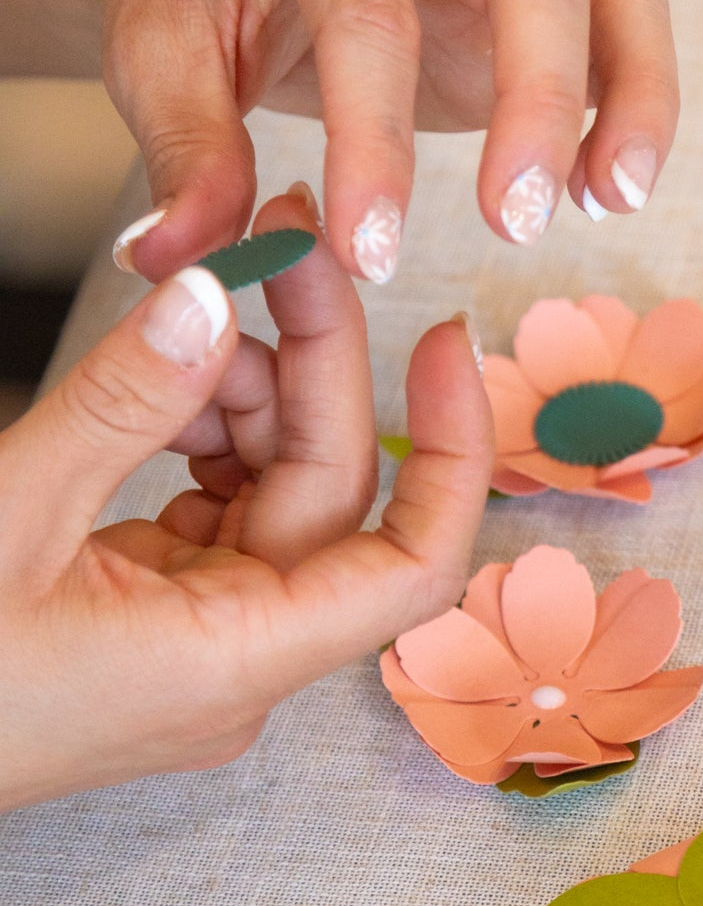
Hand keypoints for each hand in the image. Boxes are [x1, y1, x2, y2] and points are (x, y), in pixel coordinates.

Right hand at [0, 187, 492, 811]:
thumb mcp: (4, 517)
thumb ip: (120, 405)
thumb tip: (210, 298)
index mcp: (233, 660)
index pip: (415, 568)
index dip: (454, 452)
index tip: (448, 342)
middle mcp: (246, 656)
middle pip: (332, 492)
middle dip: (313, 363)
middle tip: (281, 244)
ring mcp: (210, 636)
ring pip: (279, 489)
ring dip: (245, 393)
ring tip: (179, 320)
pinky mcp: (172, 612)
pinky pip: (225, 505)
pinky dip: (204, 436)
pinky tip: (165, 387)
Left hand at [84, 0, 679, 280]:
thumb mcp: (174, 47)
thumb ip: (189, 144)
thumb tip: (178, 255)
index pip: (368, 20)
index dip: (374, 144)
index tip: (370, 253)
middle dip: (533, 105)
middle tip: (512, 222)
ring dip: (626, 98)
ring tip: (607, 202)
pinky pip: (633, 20)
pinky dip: (643, 103)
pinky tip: (609, 187)